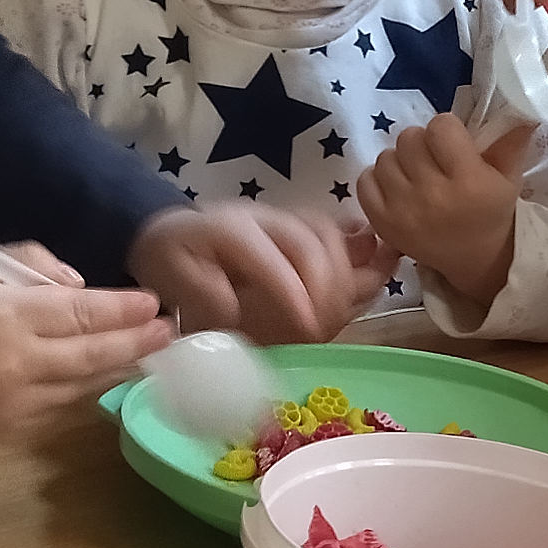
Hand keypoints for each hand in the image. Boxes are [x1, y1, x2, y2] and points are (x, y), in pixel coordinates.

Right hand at [0, 243, 166, 478]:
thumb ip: (26, 266)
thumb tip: (79, 288)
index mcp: (3, 313)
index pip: (82, 311)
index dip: (124, 308)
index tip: (152, 301)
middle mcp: (17, 362)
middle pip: (96, 353)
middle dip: (138, 341)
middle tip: (169, 331)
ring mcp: (15, 404)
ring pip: (84, 386)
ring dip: (118, 370)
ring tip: (146, 354)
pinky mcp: (9, 434)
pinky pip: (60, 411)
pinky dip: (83, 393)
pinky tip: (99, 381)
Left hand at [130, 204, 389, 343]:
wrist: (172, 232)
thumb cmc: (171, 261)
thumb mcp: (170, 277)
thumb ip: (201, 293)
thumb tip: (233, 308)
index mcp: (229, 229)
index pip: (270, 256)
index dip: (293, 291)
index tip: (308, 329)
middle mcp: (264, 218)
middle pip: (310, 242)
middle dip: (327, 287)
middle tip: (327, 327)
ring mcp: (286, 219)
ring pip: (330, 236)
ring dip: (348, 273)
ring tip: (349, 310)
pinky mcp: (300, 227)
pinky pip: (337, 234)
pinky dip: (360, 252)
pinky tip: (378, 268)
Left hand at [354, 115, 532, 310]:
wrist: (475, 259)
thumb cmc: (491, 212)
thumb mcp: (508, 176)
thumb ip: (510, 140)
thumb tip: (521, 109)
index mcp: (469, 181)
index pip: (440, 127)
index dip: (446, 130)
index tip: (453, 144)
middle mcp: (433, 195)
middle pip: (409, 138)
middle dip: (422, 144)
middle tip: (434, 160)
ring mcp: (403, 211)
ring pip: (385, 157)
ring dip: (400, 161)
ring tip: (416, 176)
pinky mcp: (382, 223)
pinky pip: (364, 181)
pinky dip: (378, 179)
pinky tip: (397, 188)